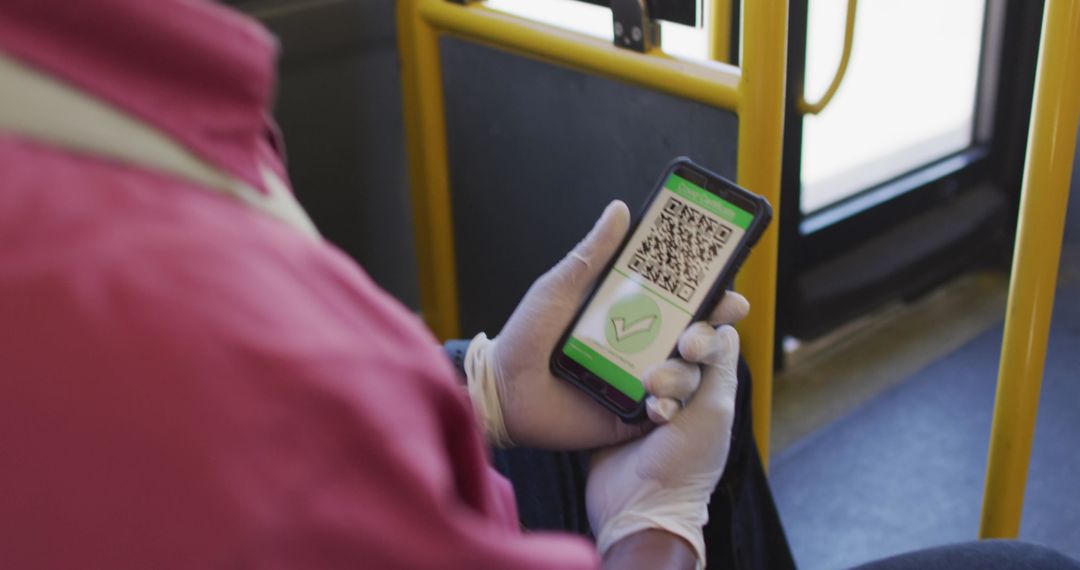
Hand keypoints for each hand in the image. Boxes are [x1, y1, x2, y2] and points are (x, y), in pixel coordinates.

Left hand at [463, 200, 749, 448]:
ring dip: (685, 372)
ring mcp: (641, 381)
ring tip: (661, 372)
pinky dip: (668, 407)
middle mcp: (644, 345)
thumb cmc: (527, 335)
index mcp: (633, 312)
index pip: (683, 301)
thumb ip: (593, 254)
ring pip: (686, 376)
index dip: (711, 294)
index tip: (727, 288)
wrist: (501, 391)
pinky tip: (657, 404)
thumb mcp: (561, 289)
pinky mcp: (632, 415)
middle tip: (703, 332)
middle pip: (696, 338)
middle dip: (712, 334)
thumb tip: (620, 209)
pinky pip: (664, 411)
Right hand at [586, 324, 741, 568]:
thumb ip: (721, 369)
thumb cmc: (688, 464)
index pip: (705, 343)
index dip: (698, 335)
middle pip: (670, 350)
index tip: (688, 345)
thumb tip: (729, 329)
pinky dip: (620, 387)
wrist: (641, 507)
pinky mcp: (614, 408)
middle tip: (659, 383)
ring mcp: (643, 399)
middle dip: (669, 366)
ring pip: (642, 362)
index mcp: (708, 390)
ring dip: (648, 378)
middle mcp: (679, 391)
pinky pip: (614, 379)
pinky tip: (628, 405)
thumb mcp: (715, 412)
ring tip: (648, 399)